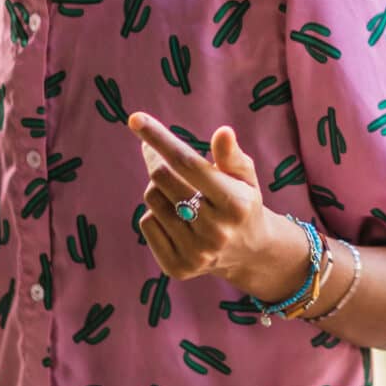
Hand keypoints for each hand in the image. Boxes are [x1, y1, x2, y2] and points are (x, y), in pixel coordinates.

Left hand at [129, 111, 300, 297]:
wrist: (250, 253)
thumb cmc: (242, 202)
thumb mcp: (245, 176)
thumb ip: (231, 156)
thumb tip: (223, 132)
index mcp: (235, 203)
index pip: (187, 163)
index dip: (160, 138)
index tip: (135, 118)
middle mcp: (216, 231)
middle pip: (162, 178)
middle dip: (159, 160)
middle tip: (164, 155)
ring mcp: (196, 252)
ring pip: (151, 199)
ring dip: (159, 188)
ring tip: (180, 193)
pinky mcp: (178, 267)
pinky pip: (146, 224)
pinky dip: (156, 214)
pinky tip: (177, 219)